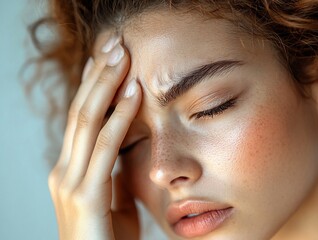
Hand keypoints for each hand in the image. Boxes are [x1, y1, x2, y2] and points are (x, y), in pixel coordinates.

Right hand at [48, 32, 141, 239]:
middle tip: (115, 42)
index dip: (94, 84)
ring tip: (123, 54)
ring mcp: (70, 182)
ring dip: (106, 84)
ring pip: (87, 120)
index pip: (81, 117)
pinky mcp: (86, 196)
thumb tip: (127, 148)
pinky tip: (135, 92)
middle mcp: (64, 170)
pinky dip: (120, 116)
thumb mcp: (112, 198)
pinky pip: (105, 147)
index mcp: (71, 169)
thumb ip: (113, 172)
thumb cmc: (108, 239)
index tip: (109, 57)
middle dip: (98, 74)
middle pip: (81, 110)